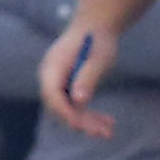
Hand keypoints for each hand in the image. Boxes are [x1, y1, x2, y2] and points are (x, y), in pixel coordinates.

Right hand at [39, 19, 118, 137]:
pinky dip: (91, 116)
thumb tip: (78, 101)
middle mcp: (50, 76)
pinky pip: (76, 106)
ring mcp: (58, 83)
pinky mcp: (67, 88)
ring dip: (88, 122)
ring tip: (108, 131)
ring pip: (68, 110)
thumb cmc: (98, 39)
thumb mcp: (98, 57)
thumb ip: (88, 77)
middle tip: (101, 133)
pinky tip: (109, 123)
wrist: (96, 27)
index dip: (64, 111)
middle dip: (79, 121)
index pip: (51, 94)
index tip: (79, 125)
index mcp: (53, 65)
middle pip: (58, 106)